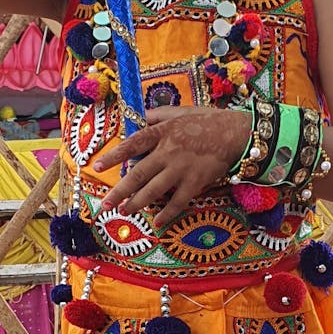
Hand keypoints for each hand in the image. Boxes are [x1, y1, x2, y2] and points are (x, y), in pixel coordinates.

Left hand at [97, 105, 250, 227]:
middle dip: (120, 191)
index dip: (114, 156)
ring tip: (125, 211)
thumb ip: (156, 116)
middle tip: (106, 204)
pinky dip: (166, 213)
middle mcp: (167, 152)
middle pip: (138, 174)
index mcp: (161, 133)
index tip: (97, 165)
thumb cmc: (206, 120)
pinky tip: (156, 222)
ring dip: (137, 203)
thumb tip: (136, 119)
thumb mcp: (179, 112)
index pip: (132, 144)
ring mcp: (181, 169)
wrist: (235, 132)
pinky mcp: (195, 182)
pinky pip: (177, 202)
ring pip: (153, 191)